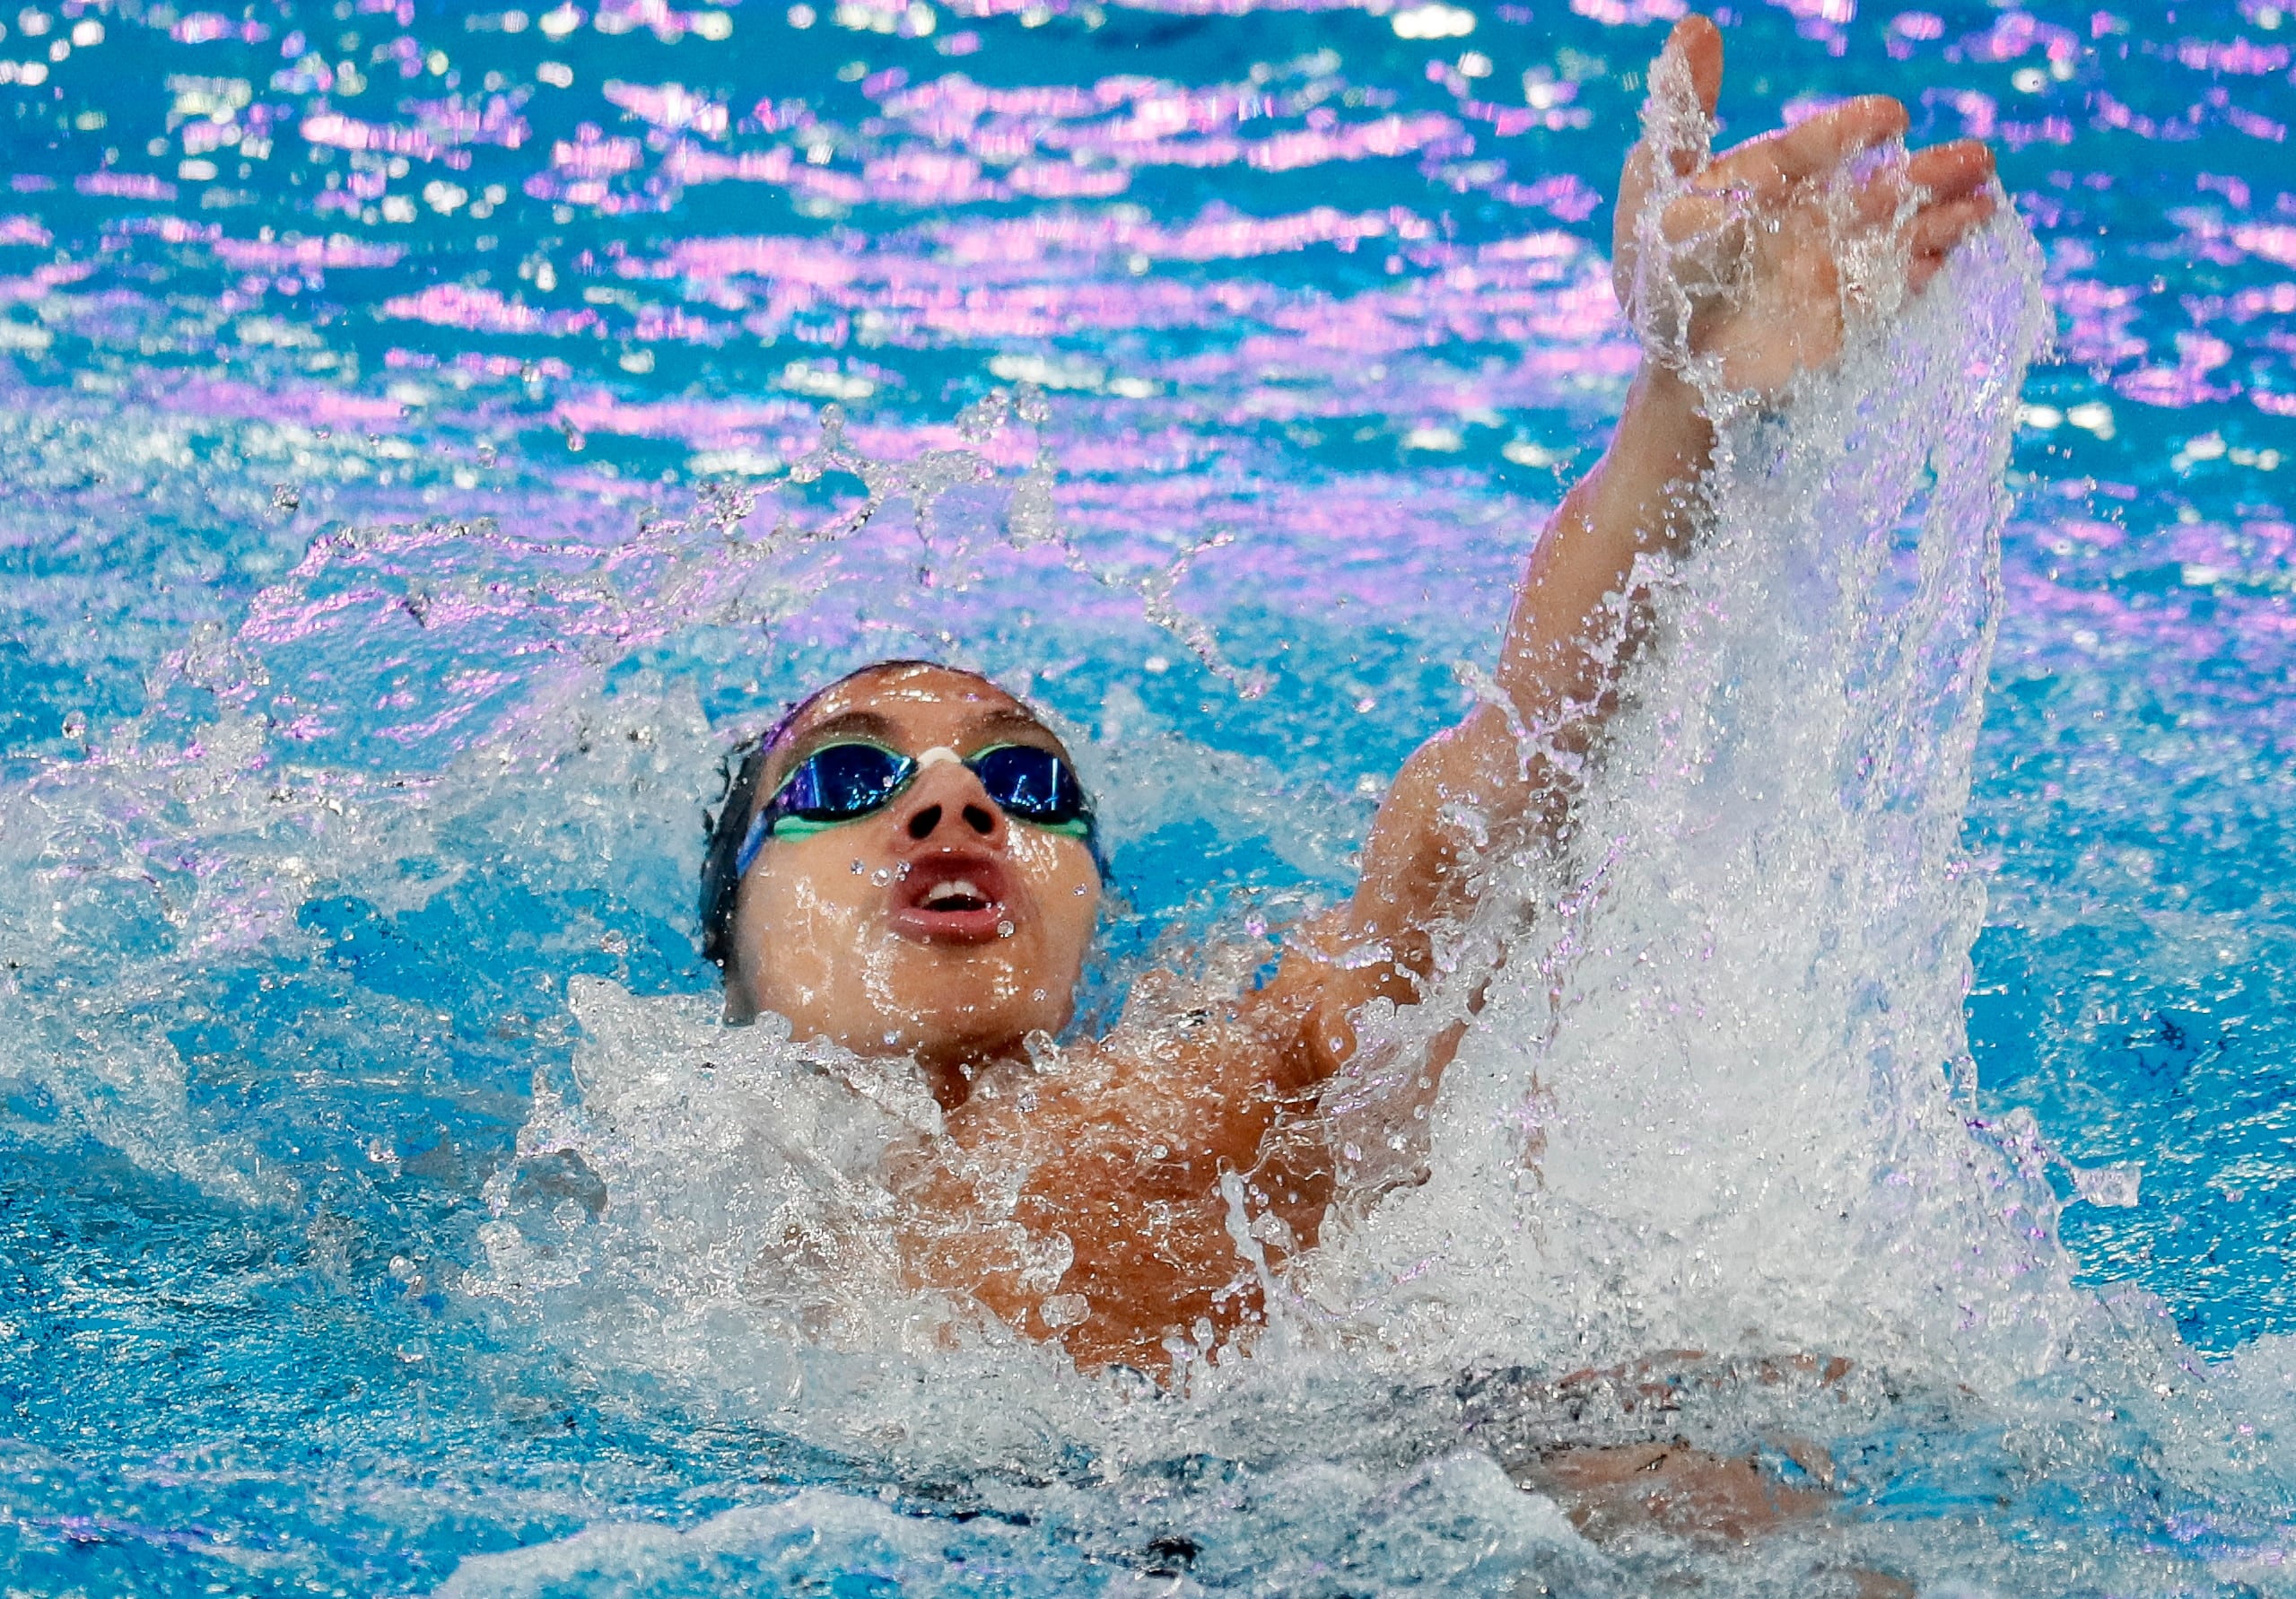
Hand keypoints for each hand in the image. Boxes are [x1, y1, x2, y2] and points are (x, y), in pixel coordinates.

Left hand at [1611, 16, 1998, 398]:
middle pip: (1877, 189)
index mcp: (1771, 180)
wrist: (1673, 364)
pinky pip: (1888, 291)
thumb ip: (1685, 113)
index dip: (1853, 130)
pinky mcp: (1843, 318)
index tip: (1890, 116)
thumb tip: (1696, 23)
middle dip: (1929, 175)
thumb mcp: (1658, 188)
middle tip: (1979, 156)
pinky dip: (1917, 273)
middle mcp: (1812, 217)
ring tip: (1986, 202)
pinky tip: (1948, 256)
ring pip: (1896, 235)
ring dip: (1941, 219)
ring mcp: (1832, 266)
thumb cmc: (1658, 273)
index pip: (1816, 147)